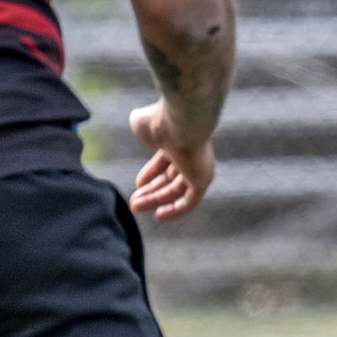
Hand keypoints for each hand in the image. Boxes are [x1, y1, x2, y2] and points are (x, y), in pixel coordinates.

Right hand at [127, 101, 214, 220]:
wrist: (181, 120)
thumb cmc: (160, 120)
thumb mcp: (142, 124)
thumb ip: (140, 126)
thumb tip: (139, 123)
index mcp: (177, 140)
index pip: (164, 161)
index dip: (150, 174)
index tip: (138, 184)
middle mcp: (190, 155)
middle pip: (170, 178)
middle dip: (151, 191)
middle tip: (133, 202)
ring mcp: (198, 168)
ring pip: (177, 190)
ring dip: (156, 200)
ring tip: (135, 207)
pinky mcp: (203, 180)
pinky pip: (190, 201)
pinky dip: (176, 210)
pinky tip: (159, 216)